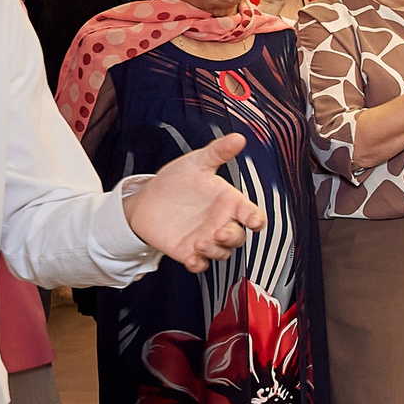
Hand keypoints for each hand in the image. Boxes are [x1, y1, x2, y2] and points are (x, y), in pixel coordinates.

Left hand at [122, 134, 265, 270]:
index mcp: (229, 203)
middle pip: (238, 237)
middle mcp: (221, 222)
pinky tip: (192, 259)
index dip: (256, 219)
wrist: (147, 200)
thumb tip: (238, 138)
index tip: (254, 221)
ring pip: (222, 253)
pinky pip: (200, 264)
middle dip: (232, 237)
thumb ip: (218, 152)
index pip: (251, 214)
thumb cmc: (176, 181)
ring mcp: (206, 238)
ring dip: (215, 251)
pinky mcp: (189, 252)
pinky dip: (198, 264)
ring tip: (199, 242)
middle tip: (218, 232)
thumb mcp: (196, 163)